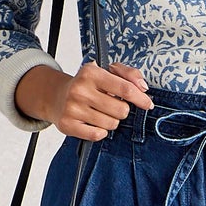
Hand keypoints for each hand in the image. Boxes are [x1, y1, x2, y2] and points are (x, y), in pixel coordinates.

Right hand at [16, 61, 153, 139]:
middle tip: (111, 105)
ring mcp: (72, 108)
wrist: (57, 96)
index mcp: (91, 73)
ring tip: (100, 113)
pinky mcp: (68, 124)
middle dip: (122, 110)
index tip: (147, 104)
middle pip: (121, 110)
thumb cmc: (88, 85)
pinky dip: (100, 131)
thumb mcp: (107, 71)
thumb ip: (129, 74)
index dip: (141, 99)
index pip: (126, 89)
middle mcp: (80, 89)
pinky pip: (97, 135)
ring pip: (111, 124)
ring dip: (111, 121)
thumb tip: (143, 88)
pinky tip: (94, 123)